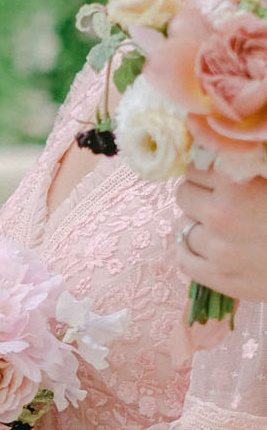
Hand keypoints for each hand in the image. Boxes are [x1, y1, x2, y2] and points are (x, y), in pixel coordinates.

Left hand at [175, 168, 266, 301]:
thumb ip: (247, 164)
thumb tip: (218, 151)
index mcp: (237, 183)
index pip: (196, 166)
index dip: (207, 170)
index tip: (218, 176)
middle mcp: (220, 214)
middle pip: (184, 194)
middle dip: (199, 194)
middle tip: (217, 200)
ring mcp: (216, 248)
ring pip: (181, 225)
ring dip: (194, 222)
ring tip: (215, 225)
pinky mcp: (217, 277)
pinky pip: (182, 258)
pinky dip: (186, 250)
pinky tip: (199, 245)